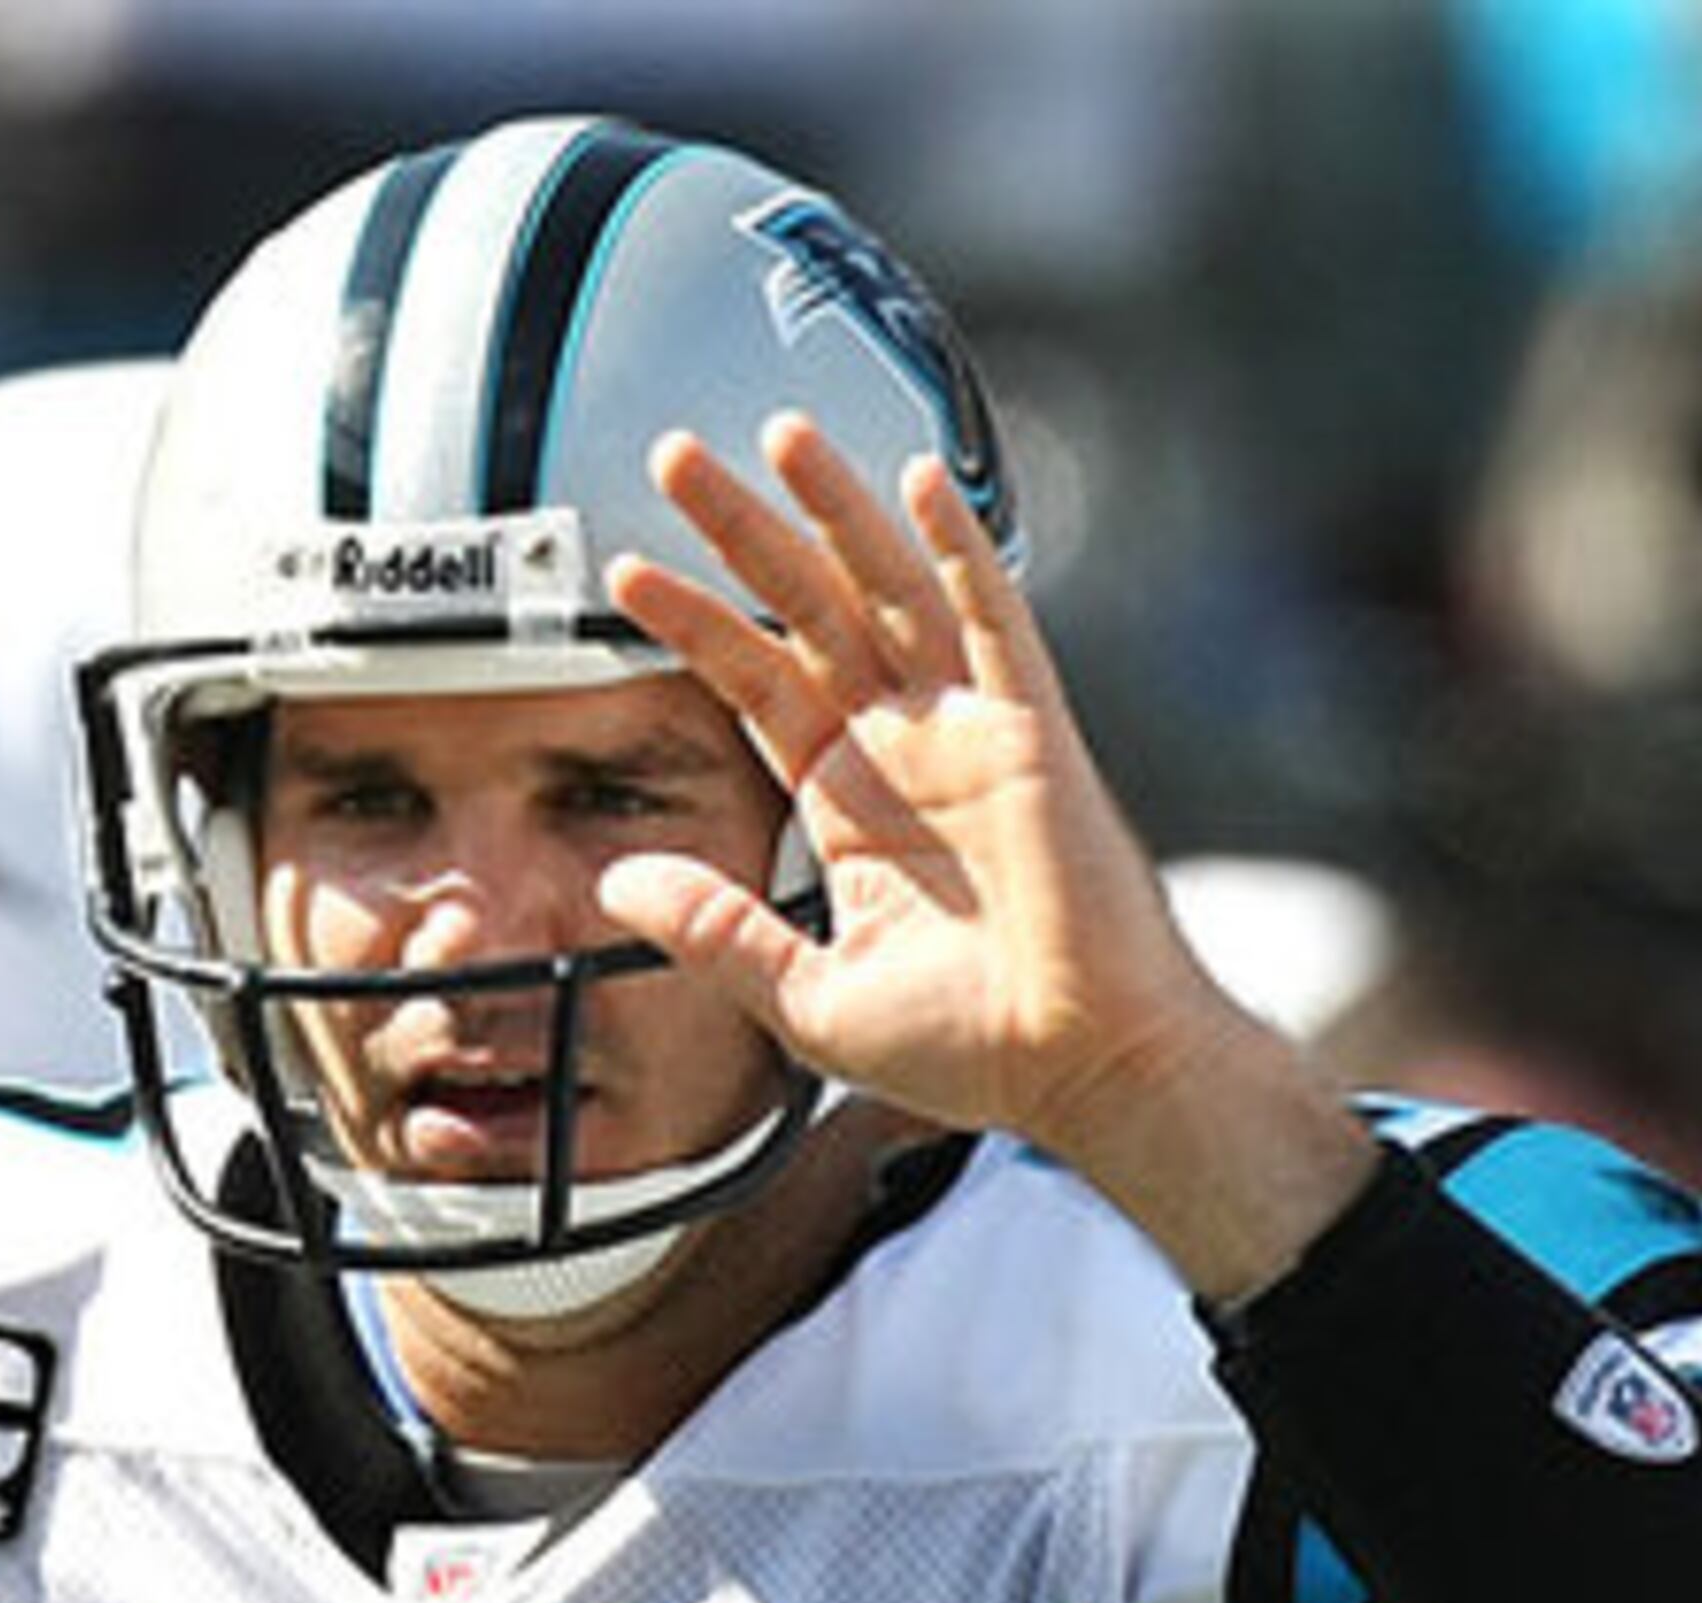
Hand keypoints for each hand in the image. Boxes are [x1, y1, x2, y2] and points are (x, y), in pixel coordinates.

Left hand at [596, 418, 1240, 1164]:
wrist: (1083, 1069)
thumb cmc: (972, 1049)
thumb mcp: (808, 998)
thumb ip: (716, 933)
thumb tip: (619, 884)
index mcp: (849, 804)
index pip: (755, 682)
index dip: (693, 622)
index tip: (624, 572)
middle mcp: (905, 750)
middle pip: (808, 610)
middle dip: (743, 531)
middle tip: (676, 455)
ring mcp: (970, 731)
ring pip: (891, 590)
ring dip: (838, 509)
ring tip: (779, 433)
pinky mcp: (1033, 733)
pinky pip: (993, 622)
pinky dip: (959, 551)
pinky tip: (920, 485)